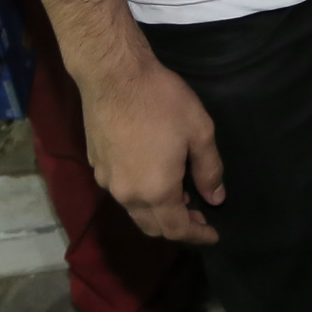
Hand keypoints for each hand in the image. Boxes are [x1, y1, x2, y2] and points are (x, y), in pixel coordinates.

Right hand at [79, 52, 225, 244]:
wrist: (113, 75)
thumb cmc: (162, 101)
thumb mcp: (199, 131)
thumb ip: (209, 169)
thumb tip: (216, 198)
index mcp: (156, 191)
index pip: (177, 229)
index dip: (198, 235)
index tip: (213, 235)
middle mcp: (128, 195)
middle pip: (152, 227)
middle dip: (177, 227)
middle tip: (198, 216)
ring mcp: (107, 181)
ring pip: (134, 211)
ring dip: (157, 211)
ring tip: (179, 194)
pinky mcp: (96, 165)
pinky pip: (121, 191)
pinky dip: (139, 194)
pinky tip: (151, 174)